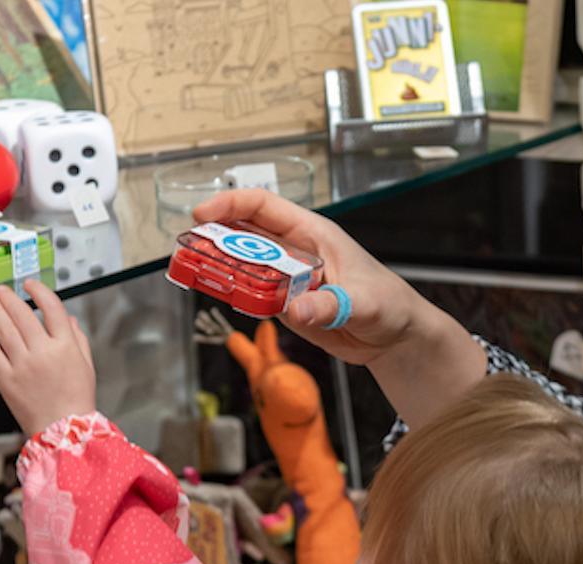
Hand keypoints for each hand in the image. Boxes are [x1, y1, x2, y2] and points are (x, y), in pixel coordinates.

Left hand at [0, 280, 95, 437]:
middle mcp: (43, 352)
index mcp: (65, 347)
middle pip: (23, 315)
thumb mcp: (87, 366)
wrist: (63, 431)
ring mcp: (22, 365)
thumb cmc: (76, 401)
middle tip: (1, 289)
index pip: (52, 308)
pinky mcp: (6, 379)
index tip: (30, 285)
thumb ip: (78, 339)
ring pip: (4, 329)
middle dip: (10, 298)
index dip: (39, 292)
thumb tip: (68, 319)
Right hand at [192, 189, 438, 367]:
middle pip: (244, 235)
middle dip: (213, 238)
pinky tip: (219, 295)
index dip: (231, 205)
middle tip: (187, 250)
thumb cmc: (389, 304)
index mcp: (313, 235)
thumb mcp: (364, 302)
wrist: (395, 338)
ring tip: (192, 272)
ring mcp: (287, 279)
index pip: (264, 208)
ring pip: (243, 266)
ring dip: (219, 267)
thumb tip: (297, 309)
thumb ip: (330, 305)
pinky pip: (252, 297)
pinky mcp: (285, 305)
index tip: (202, 215)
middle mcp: (295, 252)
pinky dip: (233, 295)